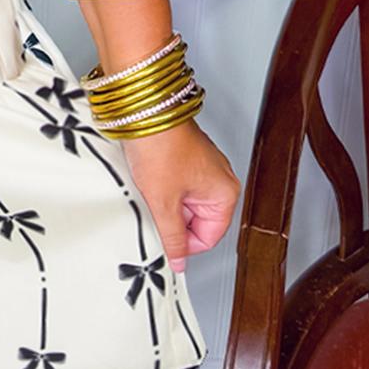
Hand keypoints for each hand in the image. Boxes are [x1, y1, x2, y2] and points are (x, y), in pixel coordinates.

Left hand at [119, 120, 240, 275]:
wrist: (143, 108)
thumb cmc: (161, 144)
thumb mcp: (163, 202)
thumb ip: (172, 237)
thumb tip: (178, 261)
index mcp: (225, 193)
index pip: (208, 238)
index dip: (184, 245)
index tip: (164, 243)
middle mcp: (218, 179)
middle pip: (195, 221)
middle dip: (171, 221)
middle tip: (151, 214)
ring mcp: (200, 168)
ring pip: (181, 204)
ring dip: (162, 204)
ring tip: (148, 193)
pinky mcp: (182, 159)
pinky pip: (172, 186)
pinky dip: (158, 189)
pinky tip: (145, 181)